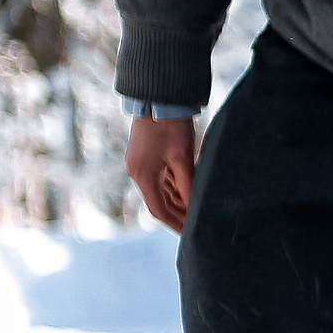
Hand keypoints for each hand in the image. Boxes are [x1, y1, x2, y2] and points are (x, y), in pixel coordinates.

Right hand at [127, 116, 199, 232]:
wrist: (158, 98)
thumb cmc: (171, 127)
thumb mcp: (183, 159)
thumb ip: (187, 186)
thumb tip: (193, 209)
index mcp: (143, 176)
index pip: (159, 210)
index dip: (175, 223)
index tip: (189, 234)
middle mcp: (137, 172)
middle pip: (158, 202)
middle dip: (177, 215)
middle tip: (196, 226)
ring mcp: (140, 164)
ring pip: (160, 191)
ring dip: (176, 202)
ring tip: (196, 212)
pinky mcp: (145, 156)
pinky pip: (160, 179)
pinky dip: (173, 188)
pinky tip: (188, 193)